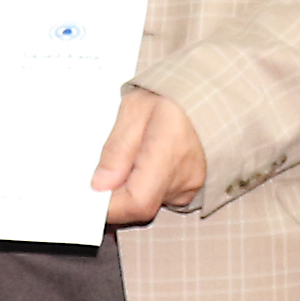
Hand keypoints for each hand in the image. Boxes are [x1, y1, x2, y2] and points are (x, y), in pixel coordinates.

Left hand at [93, 87, 205, 225]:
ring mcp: (191, 185)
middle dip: (114, 194)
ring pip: (147, 200)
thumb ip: (117, 148)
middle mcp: (185, 176)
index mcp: (170, 151)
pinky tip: (141, 162)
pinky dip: (143, 183)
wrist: (211, 93)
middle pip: (139, 205)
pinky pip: (158, 195)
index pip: (137, 202)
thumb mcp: (135, 109)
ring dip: (128, 186)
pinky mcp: (192, 188)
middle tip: (100, 171)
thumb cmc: (173, 94)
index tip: (88, 197)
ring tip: (128, 154)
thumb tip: (100, 185)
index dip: (108, 207)